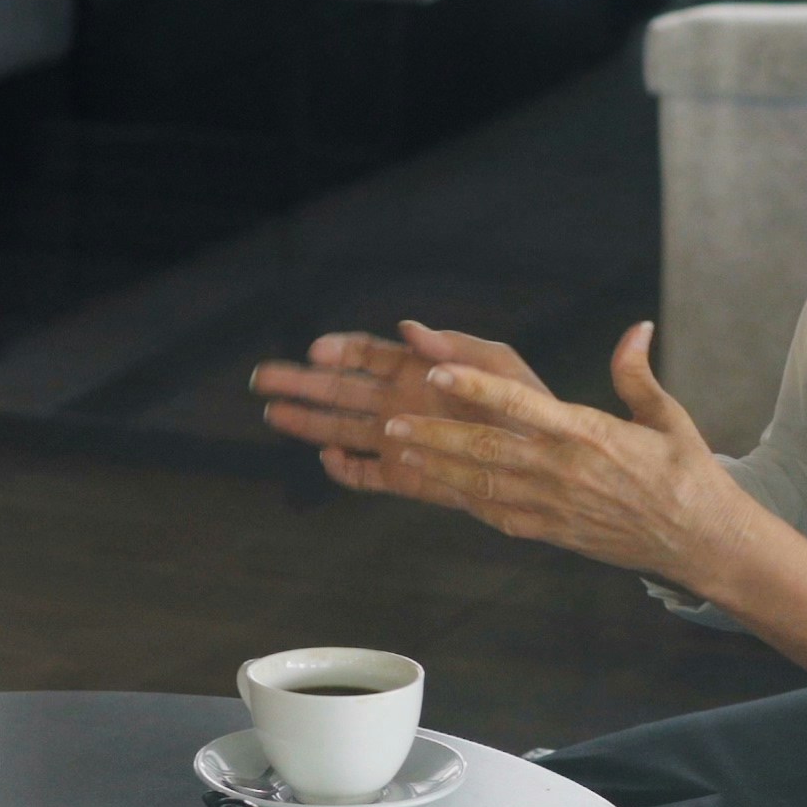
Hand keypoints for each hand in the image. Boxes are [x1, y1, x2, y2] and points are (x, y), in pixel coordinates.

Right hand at [253, 321, 547, 479]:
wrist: (543, 461)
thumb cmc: (526, 405)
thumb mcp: (498, 364)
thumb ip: (455, 346)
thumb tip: (408, 327)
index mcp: (414, 370)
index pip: (364, 355)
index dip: (339, 350)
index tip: (317, 351)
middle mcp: (397, 403)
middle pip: (338, 389)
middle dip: (300, 382)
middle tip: (262, 377)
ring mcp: (396, 441)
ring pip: (339, 430)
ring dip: (307, 422)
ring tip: (272, 412)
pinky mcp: (404, 478)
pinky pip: (364, 476)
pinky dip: (344, 469)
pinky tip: (329, 457)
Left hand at [352, 323, 746, 583]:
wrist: (703, 542)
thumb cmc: (687, 474)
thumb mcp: (667, 417)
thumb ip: (636, 374)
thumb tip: (638, 326)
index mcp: (589, 433)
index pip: (522, 405)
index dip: (476, 388)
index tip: (438, 372)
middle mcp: (564, 470)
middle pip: (486, 448)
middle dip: (435, 434)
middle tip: (391, 420)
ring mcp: (554, 505)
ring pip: (481, 484)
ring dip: (436, 466)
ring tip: (398, 448)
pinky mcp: (551, 531)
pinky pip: (497, 514)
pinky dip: (462, 498)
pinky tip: (433, 484)